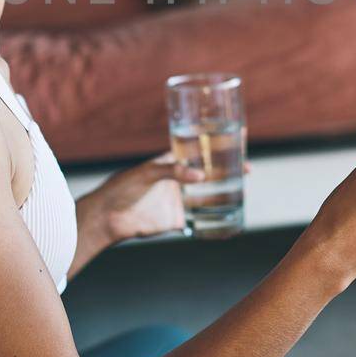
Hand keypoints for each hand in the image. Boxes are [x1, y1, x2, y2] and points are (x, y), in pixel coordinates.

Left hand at [97, 151, 253, 242]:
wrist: (107, 217)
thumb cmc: (122, 187)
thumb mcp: (147, 173)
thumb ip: (173, 172)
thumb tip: (201, 176)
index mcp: (172, 162)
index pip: (199, 149)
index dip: (217, 143)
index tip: (238, 135)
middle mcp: (178, 180)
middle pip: (209, 173)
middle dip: (229, 169)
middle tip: (248, 167)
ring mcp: (179, 200)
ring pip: (208, 196)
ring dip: (225, 194)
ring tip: (244, 190)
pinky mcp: (176, 220)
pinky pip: (199, 221)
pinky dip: (214, 221)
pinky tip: (230, 219)